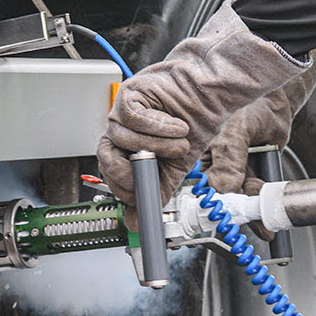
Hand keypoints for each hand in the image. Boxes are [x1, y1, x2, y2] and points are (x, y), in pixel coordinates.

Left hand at [95, 2, 313, 211]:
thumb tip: (134, 222)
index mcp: (128, 150)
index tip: (144, 193)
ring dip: (157, 144)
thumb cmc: (193, 123)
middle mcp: (121, 132)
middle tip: (158, 165)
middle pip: (106, 159)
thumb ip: (156, 191)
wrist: (208, 94)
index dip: (126, 185)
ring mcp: (122, 113)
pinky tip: (176, 124)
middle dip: (134, 168)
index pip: (111, 175)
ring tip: (179, 139)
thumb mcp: (177, 166)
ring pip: (122, 140)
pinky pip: (133, 119)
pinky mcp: (128, 95)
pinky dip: (158, 126)